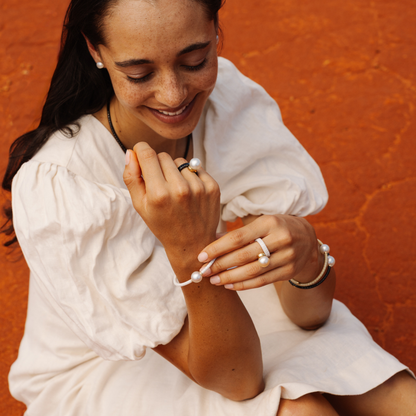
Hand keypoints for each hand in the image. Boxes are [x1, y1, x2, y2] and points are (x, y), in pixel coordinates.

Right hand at [123, 143, 219, 261]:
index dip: (141, 150)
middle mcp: (180, 188)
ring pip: (180, 161)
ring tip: (175, 190)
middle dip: (158, 164)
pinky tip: (189, 192)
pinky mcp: (213, 187)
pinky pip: (196, 168)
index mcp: (159, 194)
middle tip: (159, 183)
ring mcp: (199, 187)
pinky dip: (190, 176)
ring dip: (175, 171)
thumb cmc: (163, 225)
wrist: (193, 244)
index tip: (141, 154)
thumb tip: (131, 152)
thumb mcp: (141, 207)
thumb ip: (132, 178)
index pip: (147, 154)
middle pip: (163, 156)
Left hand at [198, 215, 322, 289]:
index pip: (237, 237)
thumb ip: (239, 233)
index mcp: (269, 222)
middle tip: (204, 271)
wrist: (308, 238)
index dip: (217, 248)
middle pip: (243, 255)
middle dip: (220, 265)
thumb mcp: (261, 223)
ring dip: (230, 278)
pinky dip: (244, 285)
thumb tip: (210, 242)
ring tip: (214, 281)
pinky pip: (262, 281)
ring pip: (252, 271)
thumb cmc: (276, 228)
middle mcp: (280, 239)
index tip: (201, 256)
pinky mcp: (289, 271)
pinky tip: (230, 286)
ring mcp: (287, 257)